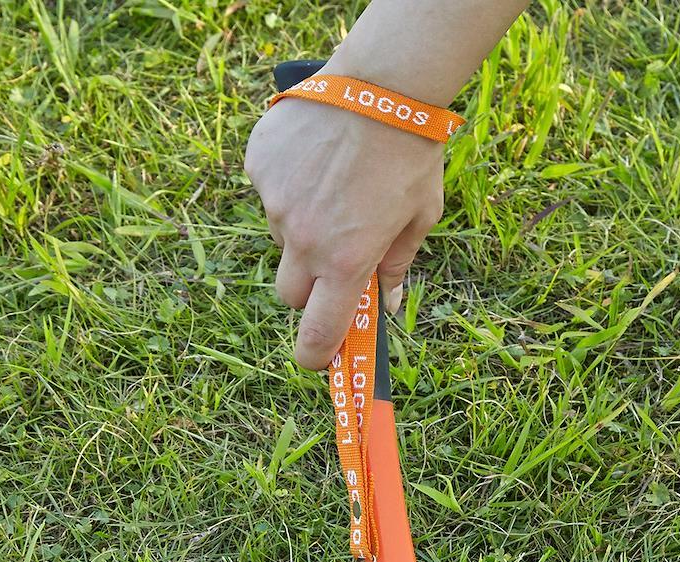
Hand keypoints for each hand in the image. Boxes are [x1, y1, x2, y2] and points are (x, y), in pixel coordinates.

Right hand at [244, 94, 443, 369]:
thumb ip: (397, 265)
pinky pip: (269, 195)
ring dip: (300, 232)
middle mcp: (304, 239)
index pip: (318, 330)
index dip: (315, 354)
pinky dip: (288, 189)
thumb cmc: (411, 154)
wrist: (383, 82)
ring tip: (332, 191)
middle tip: (332, 259)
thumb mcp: (419, 218)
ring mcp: (276, 203)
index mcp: (346, 260)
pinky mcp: (260, 168)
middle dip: (308, 289)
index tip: (316, 360)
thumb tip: (386, 302)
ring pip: (280, 239)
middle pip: (289, 294)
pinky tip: (316, 162)